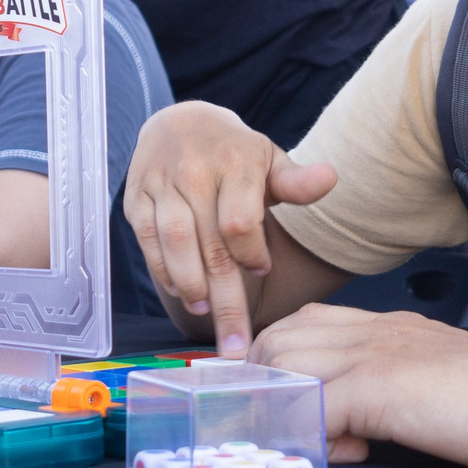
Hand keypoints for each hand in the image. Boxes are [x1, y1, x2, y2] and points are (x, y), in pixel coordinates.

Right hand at [122, 102, 336, 355]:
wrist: (179, 122)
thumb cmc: (234, 152)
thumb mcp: (269, 160)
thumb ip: (296, 181)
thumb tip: (330, 178)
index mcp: (235, 162)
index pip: (240, 223)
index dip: (251, 255)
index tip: (262, 269)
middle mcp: (195, 172)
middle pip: (211, 245)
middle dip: (225, 301)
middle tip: (236, 345)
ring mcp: (162, 184)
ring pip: (174, 242)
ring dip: (190, 284)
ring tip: (205, 312)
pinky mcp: (137, 197)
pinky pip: (147, 240)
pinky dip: (162, 270)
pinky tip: (180, 292)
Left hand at [249, 304, 467, 467]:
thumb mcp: (435, 385)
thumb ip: (390, 400)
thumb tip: (351, 437)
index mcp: (386, 327)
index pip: (303, 324)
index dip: (278, 360)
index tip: (273, 399)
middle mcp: (371, 333)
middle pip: (278, 340)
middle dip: (261, 385)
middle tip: (274, 428)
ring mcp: (372, 358)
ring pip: (284, 367)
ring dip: (276, 408)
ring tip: (295, 443)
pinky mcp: (379, 390)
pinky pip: (310, 409)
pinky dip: (305, 436)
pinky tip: (331, 455)